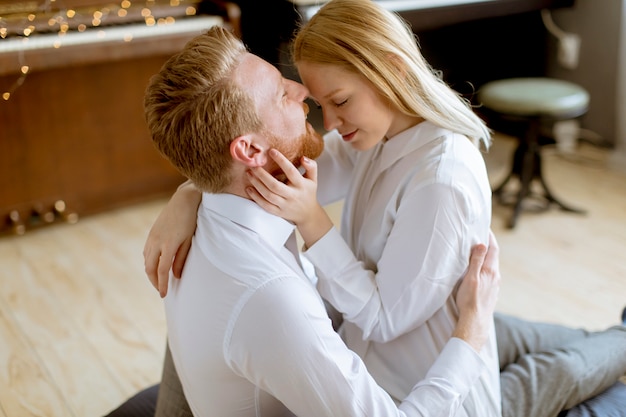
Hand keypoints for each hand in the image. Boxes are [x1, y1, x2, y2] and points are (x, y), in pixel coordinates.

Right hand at [143, 180, 200, 296]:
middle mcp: (156, 242)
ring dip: (151, 272)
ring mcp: (152, 237)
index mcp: (168, 245)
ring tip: (159, 280)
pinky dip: (149, 262)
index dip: (162, 284)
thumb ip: (181, 259)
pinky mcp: (151, 233)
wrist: (184, 200)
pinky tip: (155, 265)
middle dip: (154, 281)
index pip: (162, 270)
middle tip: (161, 290)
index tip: (164, 295)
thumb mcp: (189, 241)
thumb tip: (175, 276)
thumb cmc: (191, 220)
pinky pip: (146, 252)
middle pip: (150, 268)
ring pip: (146, 260)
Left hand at [246, 149, 332, 247]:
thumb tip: (303, 158)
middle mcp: (292, 195)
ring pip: (268, 195)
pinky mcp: (278, 212)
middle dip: (262, 175)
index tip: (271, 151)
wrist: (308, 214)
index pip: (290, 171)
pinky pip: (265, 206)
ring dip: (257, 184)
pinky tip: (249, 189)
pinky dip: (256, 198)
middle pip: (275, 185)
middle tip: (253, 165)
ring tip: (249, 174)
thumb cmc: (308, 192)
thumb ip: (311, 166)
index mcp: (301, 185)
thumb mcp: (313, 179)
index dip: (281, 160)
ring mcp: (285, 205)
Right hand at [452, 230, 500, 351]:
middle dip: (488, 246)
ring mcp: (495, 286)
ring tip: (478, 252)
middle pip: (493, 257)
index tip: (485, 229)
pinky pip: (490, 276)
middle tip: (480, 237)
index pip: (493, 249)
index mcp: (490, 271)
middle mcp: (495, 277)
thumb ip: (476, 261)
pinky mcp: (491, 293)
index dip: (490, 238)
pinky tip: (479, 272)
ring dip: (486, 258)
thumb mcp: (471, 278)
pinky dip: (485, 268)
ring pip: (492, 267)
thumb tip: (482, 244)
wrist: (475, 322)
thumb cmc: (470, 300)